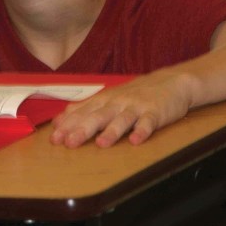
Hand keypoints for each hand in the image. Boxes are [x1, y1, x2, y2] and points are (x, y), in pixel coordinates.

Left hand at [50, 70, 195, 147]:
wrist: (171, 81)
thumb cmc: (134, 94)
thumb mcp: (108, 98)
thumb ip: (85, 109)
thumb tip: (59, 121)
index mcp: (104, 100)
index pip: (82, 113)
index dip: (68, 125)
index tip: (54, 138)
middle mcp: (117, 102)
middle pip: (98, 116)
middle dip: (83, 129)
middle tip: (69, 143)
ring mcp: (137, 106)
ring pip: (122, 119)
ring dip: (112, 131)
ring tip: (102, 144)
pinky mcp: (156, 112)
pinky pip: (148, 122)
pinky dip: (142, 131)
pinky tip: (136, 140)